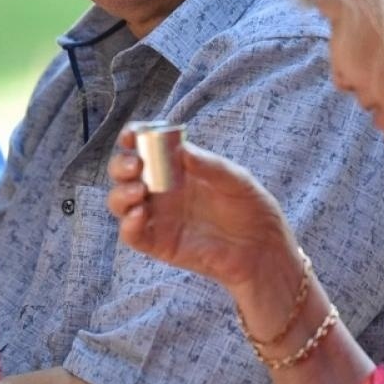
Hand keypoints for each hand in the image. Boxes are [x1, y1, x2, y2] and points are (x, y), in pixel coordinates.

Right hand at [106, 131, 294, 292]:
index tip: (132, 134)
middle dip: (121, 165)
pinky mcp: (159, 244)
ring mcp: (158, 217)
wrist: (263, 249)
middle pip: (124, 174)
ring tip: (138, 191)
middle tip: (136, 165)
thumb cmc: (252, 209)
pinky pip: (133, 235)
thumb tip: (181, 150)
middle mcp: (161, 190)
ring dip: (121, 194)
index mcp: (176, 168)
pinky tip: (140, 215)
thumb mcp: (237, 180)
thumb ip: (209, 165)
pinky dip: (128, 225)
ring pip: (121, 203)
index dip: (132, 137)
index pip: (144, 147)